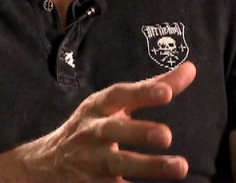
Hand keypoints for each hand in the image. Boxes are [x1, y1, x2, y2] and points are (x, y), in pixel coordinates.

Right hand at [21, 62, 196, 181]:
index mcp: (98, 107)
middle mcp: (92, 132)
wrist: (44, 165)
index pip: (119, 95)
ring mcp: (90, 162)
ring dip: (148, 166)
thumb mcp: (114, 105)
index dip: (142, 93)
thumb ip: (152, 88)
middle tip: (167, 134)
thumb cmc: (91, 126)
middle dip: (139, 131)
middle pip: (113, 130)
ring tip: (179, 167)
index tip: (166, 92)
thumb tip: (191, 69)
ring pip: (117, 164)